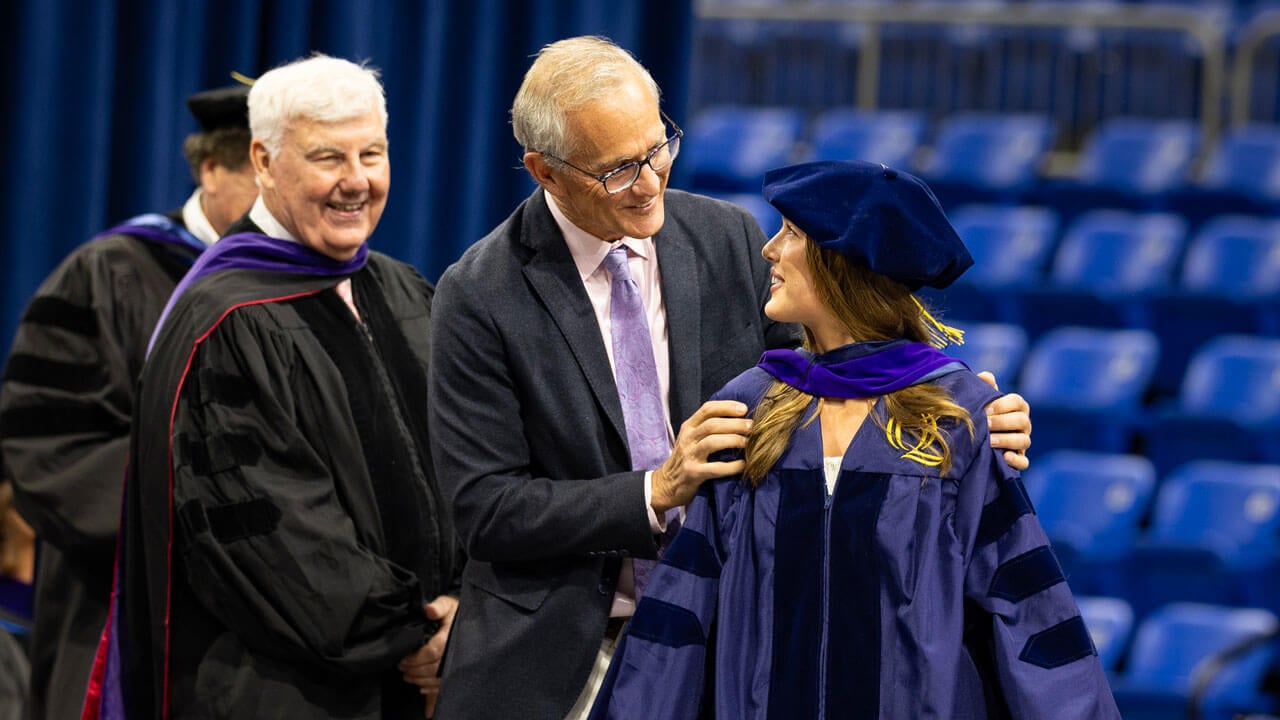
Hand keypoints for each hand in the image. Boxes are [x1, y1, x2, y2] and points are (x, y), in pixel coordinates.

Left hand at [398, 594, 458, 716]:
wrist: (472, 621)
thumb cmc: (457, 613)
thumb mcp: (448, 604)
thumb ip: (438, 605)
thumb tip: (429, 609)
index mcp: (452, 637)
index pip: (432, 652)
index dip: (415, 659)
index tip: (403, 659)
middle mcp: (457, 653)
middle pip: (433, 669)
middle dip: (415, 671)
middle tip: (402, 668)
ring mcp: (459, 665)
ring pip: (438, 680)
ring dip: (420, 680)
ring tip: (408, 676)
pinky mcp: (459, 673)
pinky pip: (446, 686)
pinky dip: (432, 690)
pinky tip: (422, 689)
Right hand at [651, 400, 750, 512]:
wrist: (667, 484)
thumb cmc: (686, 459)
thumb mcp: (691, 438)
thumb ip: (708, 427)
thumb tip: (739, 418)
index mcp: (689, 427)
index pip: (707, 409)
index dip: (727, 407)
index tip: (744, 409)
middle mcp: (687, 438)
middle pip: (712, 424)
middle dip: (734, 424)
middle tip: (752, 426)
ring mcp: (689, 456)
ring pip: (712, 442)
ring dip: (733, 440)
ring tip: (748, 443)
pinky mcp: (692, 473)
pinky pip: (715, 468)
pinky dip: (731, 466)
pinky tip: (743, 465)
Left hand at [977, 371, 1031, 470]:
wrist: (974, 437)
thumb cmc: (981, 413)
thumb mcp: (982, 400)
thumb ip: (984, 387)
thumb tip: (985, 376)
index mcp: (1017, 407)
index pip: (1017, 402)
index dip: (1003, 405)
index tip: (986, 409)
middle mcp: (1024, 424)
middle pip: (1022, 421)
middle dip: (1003, 422)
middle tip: (985, 424)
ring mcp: (1022, 442)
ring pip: (1024, 441)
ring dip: (1006, 440)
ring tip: (989, 441)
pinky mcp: (1019, 459)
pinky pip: (1024, 462)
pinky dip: (1016, 460)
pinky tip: (1004, 457)